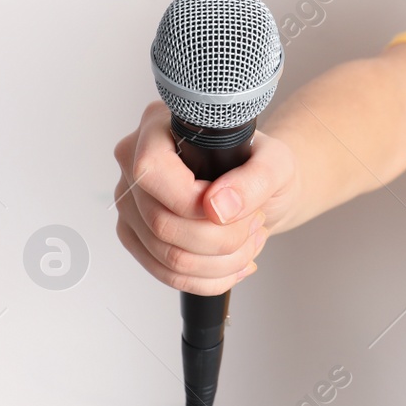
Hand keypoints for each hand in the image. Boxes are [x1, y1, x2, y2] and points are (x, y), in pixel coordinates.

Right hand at [112, 101, 299, 294]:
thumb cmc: (260, 165)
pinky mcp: (136, 235)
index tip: (235, 208)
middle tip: (254, 225)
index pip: (152, 172)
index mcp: (158, 127)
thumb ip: (253, 179)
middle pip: (161, 222)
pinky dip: (209, 278)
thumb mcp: (275, 162)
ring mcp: (131, 202)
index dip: (193, 202)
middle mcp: (133, 162)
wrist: (258, 187)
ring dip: (220, 261)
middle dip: (220, 238)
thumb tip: (218, 207)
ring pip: (166, 255)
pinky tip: (234, 262)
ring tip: (248, 242)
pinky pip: (166, 274)